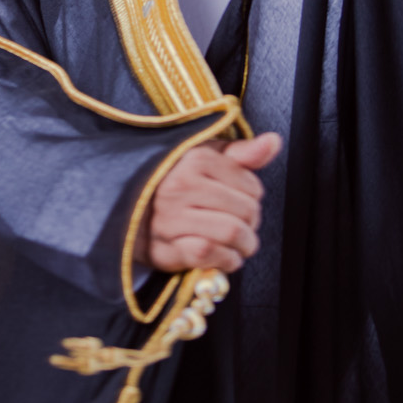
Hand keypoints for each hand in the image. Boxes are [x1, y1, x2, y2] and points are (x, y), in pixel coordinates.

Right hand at [136, 132, 281, 274]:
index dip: (253, 199)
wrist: (128, 213)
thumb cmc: (173, 182)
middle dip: (251, 224)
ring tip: (239, 244)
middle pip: (246, 211)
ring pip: (232, 232)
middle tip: (242, 227)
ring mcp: (171, 217)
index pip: (251, 187)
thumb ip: (242, 153)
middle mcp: (181, 186)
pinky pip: (210, 253)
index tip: (242, 202)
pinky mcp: (165, 247)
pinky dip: (226, 260)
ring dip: (244, 245)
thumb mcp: (205, 157)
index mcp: (194, 159)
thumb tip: (273, 142)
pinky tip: (224, 256)